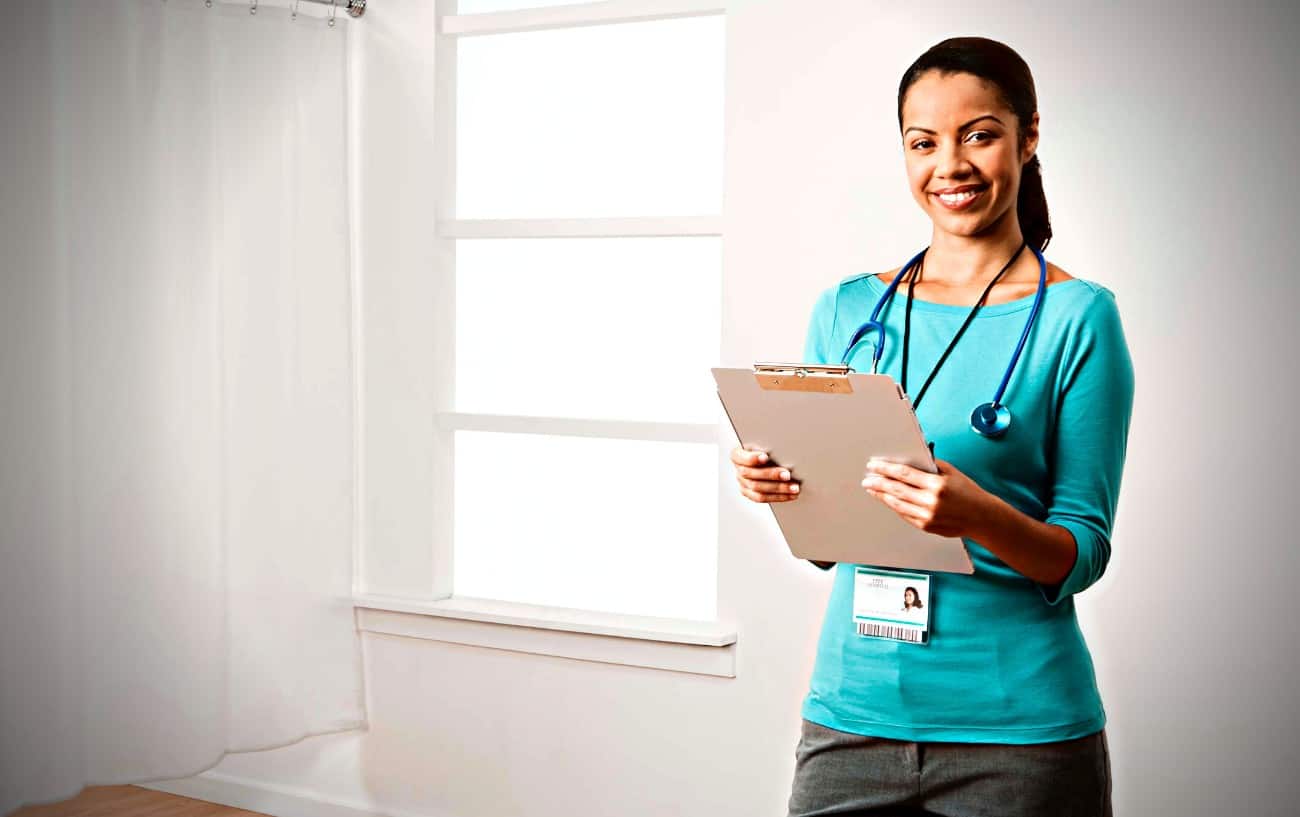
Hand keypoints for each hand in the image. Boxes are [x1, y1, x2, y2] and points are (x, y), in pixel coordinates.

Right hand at [731, 444, 801, 503]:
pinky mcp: (750, 493)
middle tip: (787, 475)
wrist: (766, 458)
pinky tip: (790, 495)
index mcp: (738, 454)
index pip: (741, 457)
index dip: (752, 458)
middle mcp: (738, 469)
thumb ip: (769, 444)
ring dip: (778, 489)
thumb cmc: (766, 446)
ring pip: (758, 490)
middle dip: (771, 475)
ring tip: (794, 487)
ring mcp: (743, 483)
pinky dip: (778, 497)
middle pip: (751, 475)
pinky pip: (762, 498)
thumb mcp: (764, 442)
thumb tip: (784, 447)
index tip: (766, 457)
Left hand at [861, 457, 991, 537]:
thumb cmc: (968, 492)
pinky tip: (887, 499)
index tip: (874, 465)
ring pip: (897, 504)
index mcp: (936, 485)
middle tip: (867, 479)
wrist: (981, 517)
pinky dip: (893, 506)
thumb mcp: (951, 472)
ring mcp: (927, 516)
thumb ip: (929, 466)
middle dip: (878, 483)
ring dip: (882, 495)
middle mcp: (930, 502)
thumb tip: (907, 460)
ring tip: (872, 488)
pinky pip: (904, 514)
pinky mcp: (926, 526)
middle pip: (896, 490)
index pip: (904, 474)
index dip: (886, 469)